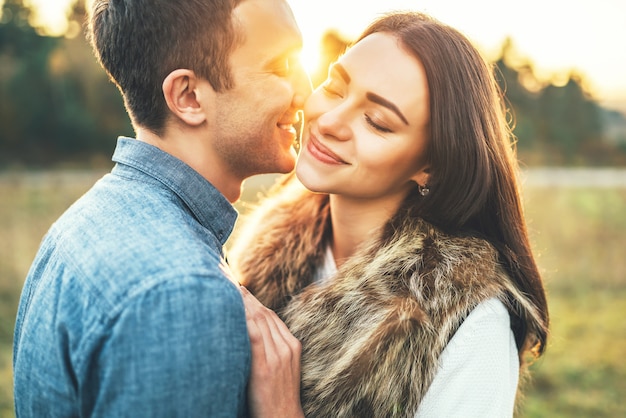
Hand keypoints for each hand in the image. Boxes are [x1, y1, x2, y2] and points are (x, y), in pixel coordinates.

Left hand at [240, 286, 304, 417]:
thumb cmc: (276, 398)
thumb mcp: (280, 370)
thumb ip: (270, 351)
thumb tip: (249, 337)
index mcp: (292, 345)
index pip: (271, 315)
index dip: (254, 300)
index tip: (240, 288)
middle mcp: (286, 347)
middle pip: (264, 313)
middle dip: (246, 296)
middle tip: (229, 280)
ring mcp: (277, 356)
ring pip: (259, 320)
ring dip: (242, 302)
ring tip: (227, 288)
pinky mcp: (265, 367)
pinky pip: (254, 336)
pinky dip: (243, 319)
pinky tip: (232, 309)